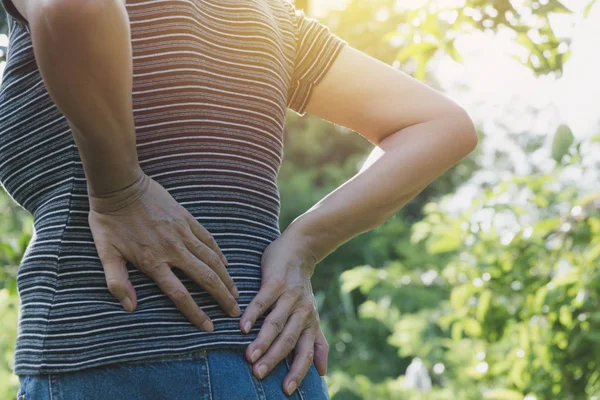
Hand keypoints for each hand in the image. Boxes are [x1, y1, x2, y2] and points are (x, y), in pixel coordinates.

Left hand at [87, 170, 239, 331]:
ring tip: (235, 292)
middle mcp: (173, 249)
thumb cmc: (109, 222)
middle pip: (205, 278)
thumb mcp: (105, 253)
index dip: (196, 312)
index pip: (180, 294)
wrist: (120, 185)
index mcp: (153, 261)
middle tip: (234, 311)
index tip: (209, 326)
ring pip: (212, 259)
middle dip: (222, 297)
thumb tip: (129, 307)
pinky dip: (219, 253)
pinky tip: (225, 264)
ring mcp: (183, 233)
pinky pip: (208, 239)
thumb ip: (117, 281)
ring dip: (226, 278)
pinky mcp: (187, 219)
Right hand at [238, 232, 328, 395]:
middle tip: (258, 374)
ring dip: (263, 340)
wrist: (300, 249)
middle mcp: (301, 311)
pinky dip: (253, 313)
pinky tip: (241, 326)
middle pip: (288, 339)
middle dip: (274, 358)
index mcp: (309, 322)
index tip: (286, 391)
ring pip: (275, 322)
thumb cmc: (300, 287)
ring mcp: (289, 295)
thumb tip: (323, 372)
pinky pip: (263, 300)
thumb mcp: (311, 314)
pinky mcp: (276, 281)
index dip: (297, 371)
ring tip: (249, 356)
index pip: (304, 351)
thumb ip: (317, 342)